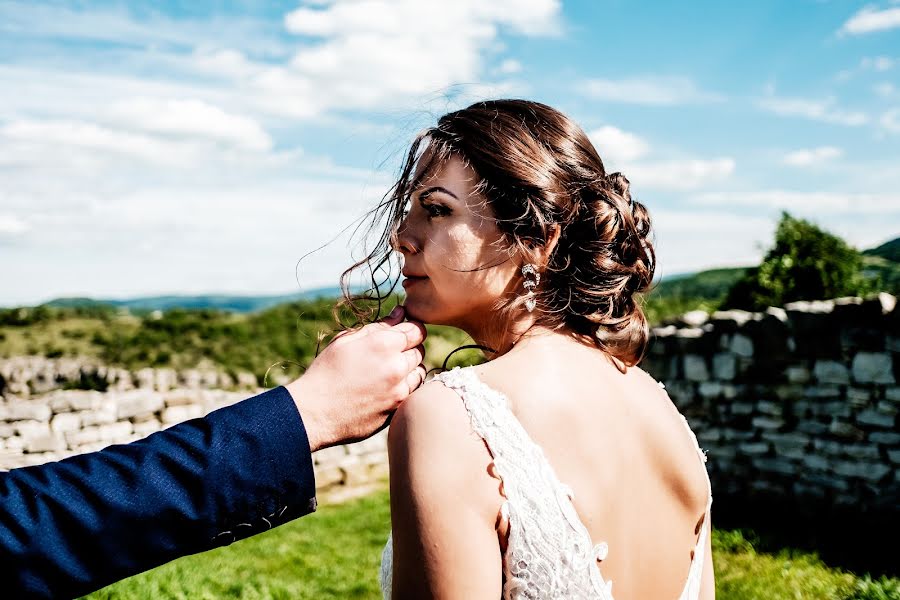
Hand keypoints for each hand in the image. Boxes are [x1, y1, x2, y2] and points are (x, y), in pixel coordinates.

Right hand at [285, 306, 426, 451]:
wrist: (315, 412)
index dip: (410, 329)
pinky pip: (413, 392)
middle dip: (408, 348)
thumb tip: (400, 312)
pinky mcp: (397, 408)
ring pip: (419, 372)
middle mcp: (396, 366)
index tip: (400, 334)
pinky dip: (405, 387)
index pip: (417, 329)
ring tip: (385, 372)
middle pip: (420, 350)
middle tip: (387, 354)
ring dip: (409, 369)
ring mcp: (399, 390)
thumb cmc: (326, 371)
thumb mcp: (346, 341)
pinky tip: (386, 388)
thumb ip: (378, 326)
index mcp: (383, 344)